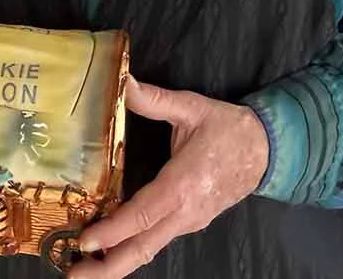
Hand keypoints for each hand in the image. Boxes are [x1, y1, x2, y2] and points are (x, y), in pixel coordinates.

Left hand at [70, 77, 267, 277]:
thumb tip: (124, 82)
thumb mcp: (193, 107)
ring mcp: (189, 221)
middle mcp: (185, 212)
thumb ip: (156, 99)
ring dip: (117, 263)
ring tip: (85, 269)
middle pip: (143, 247)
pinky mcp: (190, 222)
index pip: (142, 216)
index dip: (112, 231)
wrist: (268, 150)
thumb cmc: (230, 129)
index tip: (86, 242)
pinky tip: (110, 248)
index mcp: (183, 185)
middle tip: (74, 275)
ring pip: (149, 248)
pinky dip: (132, 248)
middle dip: (109, 267)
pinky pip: (157, 240)